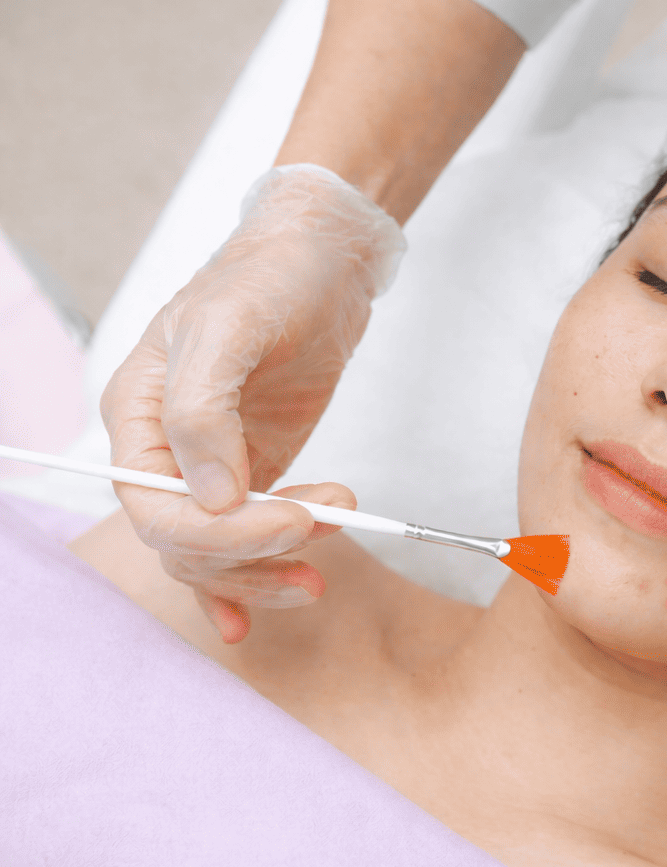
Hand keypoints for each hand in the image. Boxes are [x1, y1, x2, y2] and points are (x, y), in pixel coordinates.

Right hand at [102, 164, 405, 640]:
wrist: (321, 259)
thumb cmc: (267, 277)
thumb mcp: (229, 327)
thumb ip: (206, 409)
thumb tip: (211, 494)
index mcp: (138, 416)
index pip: (158, 507)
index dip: (224, 530)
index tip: (295, 518)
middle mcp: (165, 449)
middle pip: (189, 540)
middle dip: (258, 548)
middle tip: (327, 529)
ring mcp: (212, 464)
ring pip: (218, 550)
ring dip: (269, 566)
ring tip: (328, 555)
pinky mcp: (256, 469)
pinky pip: (243, 538)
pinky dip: (254, 575)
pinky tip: (267, 607)